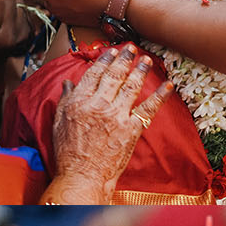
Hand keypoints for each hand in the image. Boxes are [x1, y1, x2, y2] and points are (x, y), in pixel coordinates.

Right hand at [48, 42, 173, 201]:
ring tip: (147, 60)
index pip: (94, 74)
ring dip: (141, 70)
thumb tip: (68, 84)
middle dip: (124, 59)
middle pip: (114, 75)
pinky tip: (167, 85)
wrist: (83, 176)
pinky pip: (149, 108)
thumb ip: (64, 100)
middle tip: (132, 49)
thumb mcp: (58, 123)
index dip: (104, 60)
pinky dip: (160, 95)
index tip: (112, 51)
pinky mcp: (131, 129)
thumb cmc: (68, 154)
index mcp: (79, 101)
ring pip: (131, 86)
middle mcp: (99, 104)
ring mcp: (117, 116)